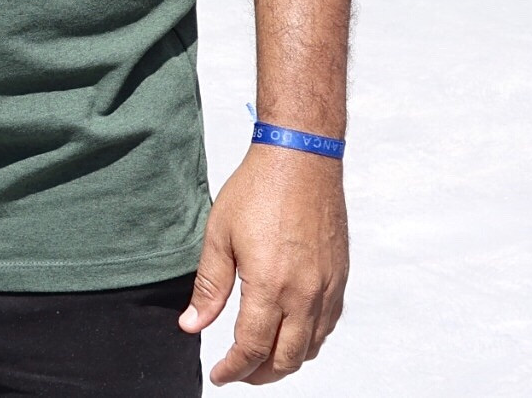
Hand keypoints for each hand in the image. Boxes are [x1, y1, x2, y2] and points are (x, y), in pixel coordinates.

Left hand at [178, 145, 347, 384]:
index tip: (219, 375)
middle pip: (286, 359)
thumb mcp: (219, 236)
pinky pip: (328, 324)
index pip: (252, 348)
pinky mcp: (339, 277)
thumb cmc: (259, 189)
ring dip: (286, 361)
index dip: (233, 369)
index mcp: (270, 285)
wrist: (302, 157)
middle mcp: (304, 293)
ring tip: (261, 357)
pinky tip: (291, 332)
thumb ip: (209, 287)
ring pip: (311, 347)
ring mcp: (327, 287)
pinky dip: (309, 340)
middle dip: (259, 374)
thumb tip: (191, 325)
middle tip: (237, 371)